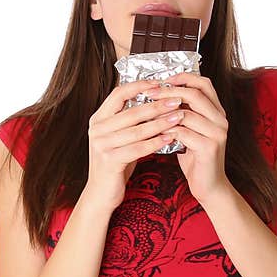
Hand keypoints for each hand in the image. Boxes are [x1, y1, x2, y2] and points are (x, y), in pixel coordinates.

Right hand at [82, 80, 184, 212]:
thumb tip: (156, 101)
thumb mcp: (120, 138)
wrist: (101, 193)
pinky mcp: (109, 160)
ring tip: (179, 117)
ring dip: (160, 122)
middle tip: (177, 99)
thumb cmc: (115, 163)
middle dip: (157, 104)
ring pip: (136, 130)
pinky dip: (155, 142)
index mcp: (98, 119)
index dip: (140, 86)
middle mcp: (97, 129)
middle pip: (131, 111)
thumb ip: (130, 121)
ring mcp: (101, 145)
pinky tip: (170, 138)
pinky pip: (137, 148)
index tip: (161, 83)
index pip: (118, 93)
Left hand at [159, 72, 232, 204]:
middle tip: (150, 94)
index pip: (204, 83)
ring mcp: (217, 133)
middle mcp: (221, 119)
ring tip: (147, 114)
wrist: (209, 186)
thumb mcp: (190, 131)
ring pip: (187, 113)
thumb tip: (160, 96)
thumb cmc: (195, 158)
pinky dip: (166, 131)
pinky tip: (154, 133)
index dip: (183, 77)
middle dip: (169, 91)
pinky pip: (183, 133)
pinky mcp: (210, 147)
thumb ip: (183, 114)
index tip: (162, 80)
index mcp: (217, 111)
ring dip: (164, 113)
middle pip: (195, 94)